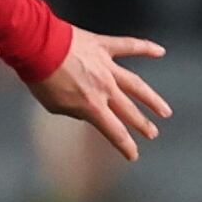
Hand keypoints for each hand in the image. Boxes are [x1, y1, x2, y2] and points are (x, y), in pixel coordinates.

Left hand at [28, 29, 170, 160]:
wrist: (37, 47)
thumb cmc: (41, 78)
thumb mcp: (55, 106)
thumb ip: (74, 111)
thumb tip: (86, 110)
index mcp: (92, 106)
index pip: (115, 132)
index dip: (126, 146)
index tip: (134, 155)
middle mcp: (105, 88)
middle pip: (129, 111)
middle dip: (142, 125)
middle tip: (152, 133)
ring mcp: (107, 66)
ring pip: (137, 85)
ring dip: (152, 99)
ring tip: (164, 111)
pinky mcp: (104, 46)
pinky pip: (129, 46)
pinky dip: (146, 48)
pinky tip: (160, 52)